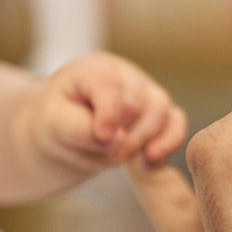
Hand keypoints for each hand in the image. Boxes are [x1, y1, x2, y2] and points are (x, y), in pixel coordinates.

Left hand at [28, 52, 186, 177]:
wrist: (66, 130)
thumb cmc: (57, 121)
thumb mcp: (55, 124)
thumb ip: (79, 129)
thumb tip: (113, 139)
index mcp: (95, 70)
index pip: (109, 84)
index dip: (109, 112)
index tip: (103, 137)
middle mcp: (126, 75)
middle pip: (138, 101)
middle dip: (127, 134)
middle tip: (112, 156)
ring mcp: (146, 92)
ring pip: (161, 110)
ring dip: (146, 140)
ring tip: (123, 159)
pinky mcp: (160, 112)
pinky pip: (176, 122)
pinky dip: (169, 142)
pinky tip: (151, 161)